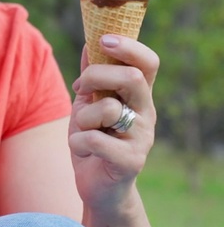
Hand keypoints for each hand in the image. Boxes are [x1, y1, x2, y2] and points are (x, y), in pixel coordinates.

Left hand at [68, 34, 159, 212]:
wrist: (97, 185)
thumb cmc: (92, 138)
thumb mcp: (88, 103)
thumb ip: (92, 76)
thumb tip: (90, 42)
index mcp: (138, 95)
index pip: (148, 63)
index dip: (129, 47)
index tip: (103, 40)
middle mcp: (146, 113)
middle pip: (132, 77)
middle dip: (95, 76)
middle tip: (80, 89)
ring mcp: (142, 137)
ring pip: (108, 108)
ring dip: (83, 117)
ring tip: (84, 130)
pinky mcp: (131, 161)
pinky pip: (94, 139)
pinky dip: (78, 141)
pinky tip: (83, 151)